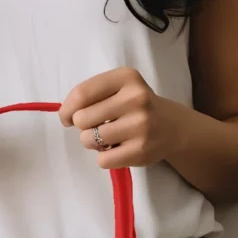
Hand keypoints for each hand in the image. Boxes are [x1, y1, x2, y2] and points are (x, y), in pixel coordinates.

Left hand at [59, 68, 181, 168]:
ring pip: (89, 140)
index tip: (67, 117)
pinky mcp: (140, 151)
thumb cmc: (136, 107)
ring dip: (92, 143)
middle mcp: (135, 98)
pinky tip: (117, 150)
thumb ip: (92, 95)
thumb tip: (66, 115)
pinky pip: (102, 160)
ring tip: (107, 138)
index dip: (67, 109)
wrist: (172, 127)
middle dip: (82, 127)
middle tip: (96, 127)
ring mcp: (139, 126)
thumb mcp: (120, 89)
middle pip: (82, 119)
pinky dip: (104, 158)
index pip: (82, 94)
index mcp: (126, 78)